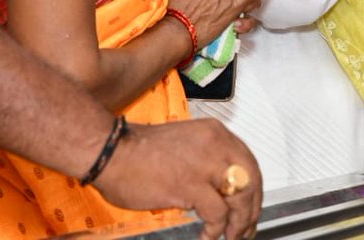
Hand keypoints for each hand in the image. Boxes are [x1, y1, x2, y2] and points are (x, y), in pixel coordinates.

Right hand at [93, 118, 261, 239]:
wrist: (111, 151)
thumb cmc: (139, 152)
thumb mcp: (186, 145)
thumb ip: (207, 160)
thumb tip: (222, 188)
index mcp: (214, 133)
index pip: (248, 161)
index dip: (253, 188)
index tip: (251, 205)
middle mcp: (215, 144)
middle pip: (251, 178)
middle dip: (252, 208)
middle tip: (247, 228)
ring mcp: (205, 163)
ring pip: (241, 195)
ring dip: (240, 222)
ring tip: (232, 236)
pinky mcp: (190, 184)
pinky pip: (217, 213)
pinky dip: (217, 229)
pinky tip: (208, 236)